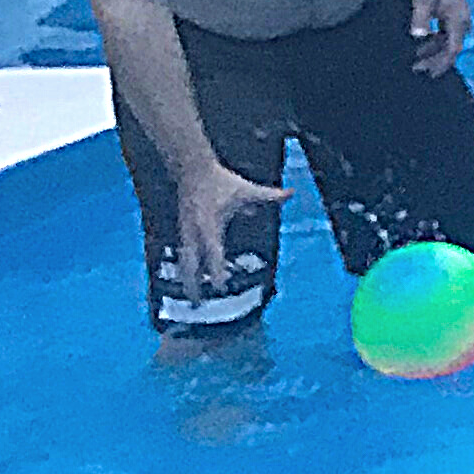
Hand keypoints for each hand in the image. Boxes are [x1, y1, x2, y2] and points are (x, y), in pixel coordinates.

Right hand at [176, 161, 287, 287]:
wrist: (190, 169)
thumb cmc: (220, 181)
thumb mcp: (246, 189)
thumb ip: (269, 195)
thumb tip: (291, 193)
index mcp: (209, 226)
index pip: (214, 254)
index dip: (216, 271)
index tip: (221, 287)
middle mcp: (194, 232)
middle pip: (191, 265)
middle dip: (193, 284)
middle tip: (196, 304)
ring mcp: (185, 232)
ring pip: (184, 262)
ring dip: (186, 279)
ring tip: (191, 299)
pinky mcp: (181, 230)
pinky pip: (182, 254)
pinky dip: (184, 268)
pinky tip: (186, 280)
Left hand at [409, 0, 470, 74]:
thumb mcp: (423, 0)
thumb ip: (420, 19)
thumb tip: (417, 37)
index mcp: (457, 22)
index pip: (452, 50)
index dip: (442, 64)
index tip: (430, 74)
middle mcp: (462, 23)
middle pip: (450, 48)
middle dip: (435, 60)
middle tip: (416, 68)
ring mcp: (459, 20)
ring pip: (448, 42)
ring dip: (434, 51)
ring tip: (416, 58)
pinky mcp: (453, 15)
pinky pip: (446, 34)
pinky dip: (435, 41)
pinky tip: (422, 43)